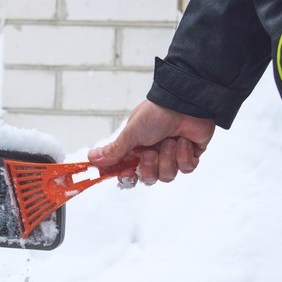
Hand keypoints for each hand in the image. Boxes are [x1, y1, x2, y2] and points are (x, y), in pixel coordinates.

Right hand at [87, 99, 215, 184]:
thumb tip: (91, 158)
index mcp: (137, 148)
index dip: (128, 177)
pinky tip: (184, 141)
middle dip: (150, 167)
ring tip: (171, 141)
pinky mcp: (190, 155)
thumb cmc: (156, 113)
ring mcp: (172, 155)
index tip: (128, 174)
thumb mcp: (131, 133)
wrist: (185, 103)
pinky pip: (187, 169)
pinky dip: (184, 155)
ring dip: (169, 158)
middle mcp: (154, 153)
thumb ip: (114, 150)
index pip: (129, 172)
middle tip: (150, 152)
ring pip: (167, 176)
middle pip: (148, 178)